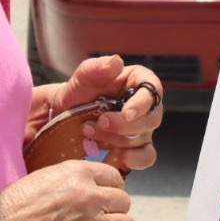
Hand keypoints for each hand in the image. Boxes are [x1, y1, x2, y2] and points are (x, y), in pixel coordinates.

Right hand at [0, 159, 132, 220]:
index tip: (101, 199)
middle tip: (96, 218)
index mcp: (79, 172)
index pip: (116, 178)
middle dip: (113, 210)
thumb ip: (79, 179)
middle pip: (124, 202)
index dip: (110, 190)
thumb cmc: (18, 205)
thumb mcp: (50, 176)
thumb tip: (102, 187)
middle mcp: (88, 195)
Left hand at [53, 55, 162, 172]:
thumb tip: (116, 62)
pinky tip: (115, 154)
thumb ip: (99, 66)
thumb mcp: (84, 74)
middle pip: (152, 118)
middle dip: (124, 125)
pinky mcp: (136, 147)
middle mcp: (145, 105)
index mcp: (139, 82)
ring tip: (90, 131)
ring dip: (117, 139)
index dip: (142, 104)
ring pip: (144, 138)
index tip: (126, 113)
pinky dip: (133, 158)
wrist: (67, 115)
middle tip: (99, 121)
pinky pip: (146, 156)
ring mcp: (142, 127)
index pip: (153, 90)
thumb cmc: (80, 91)